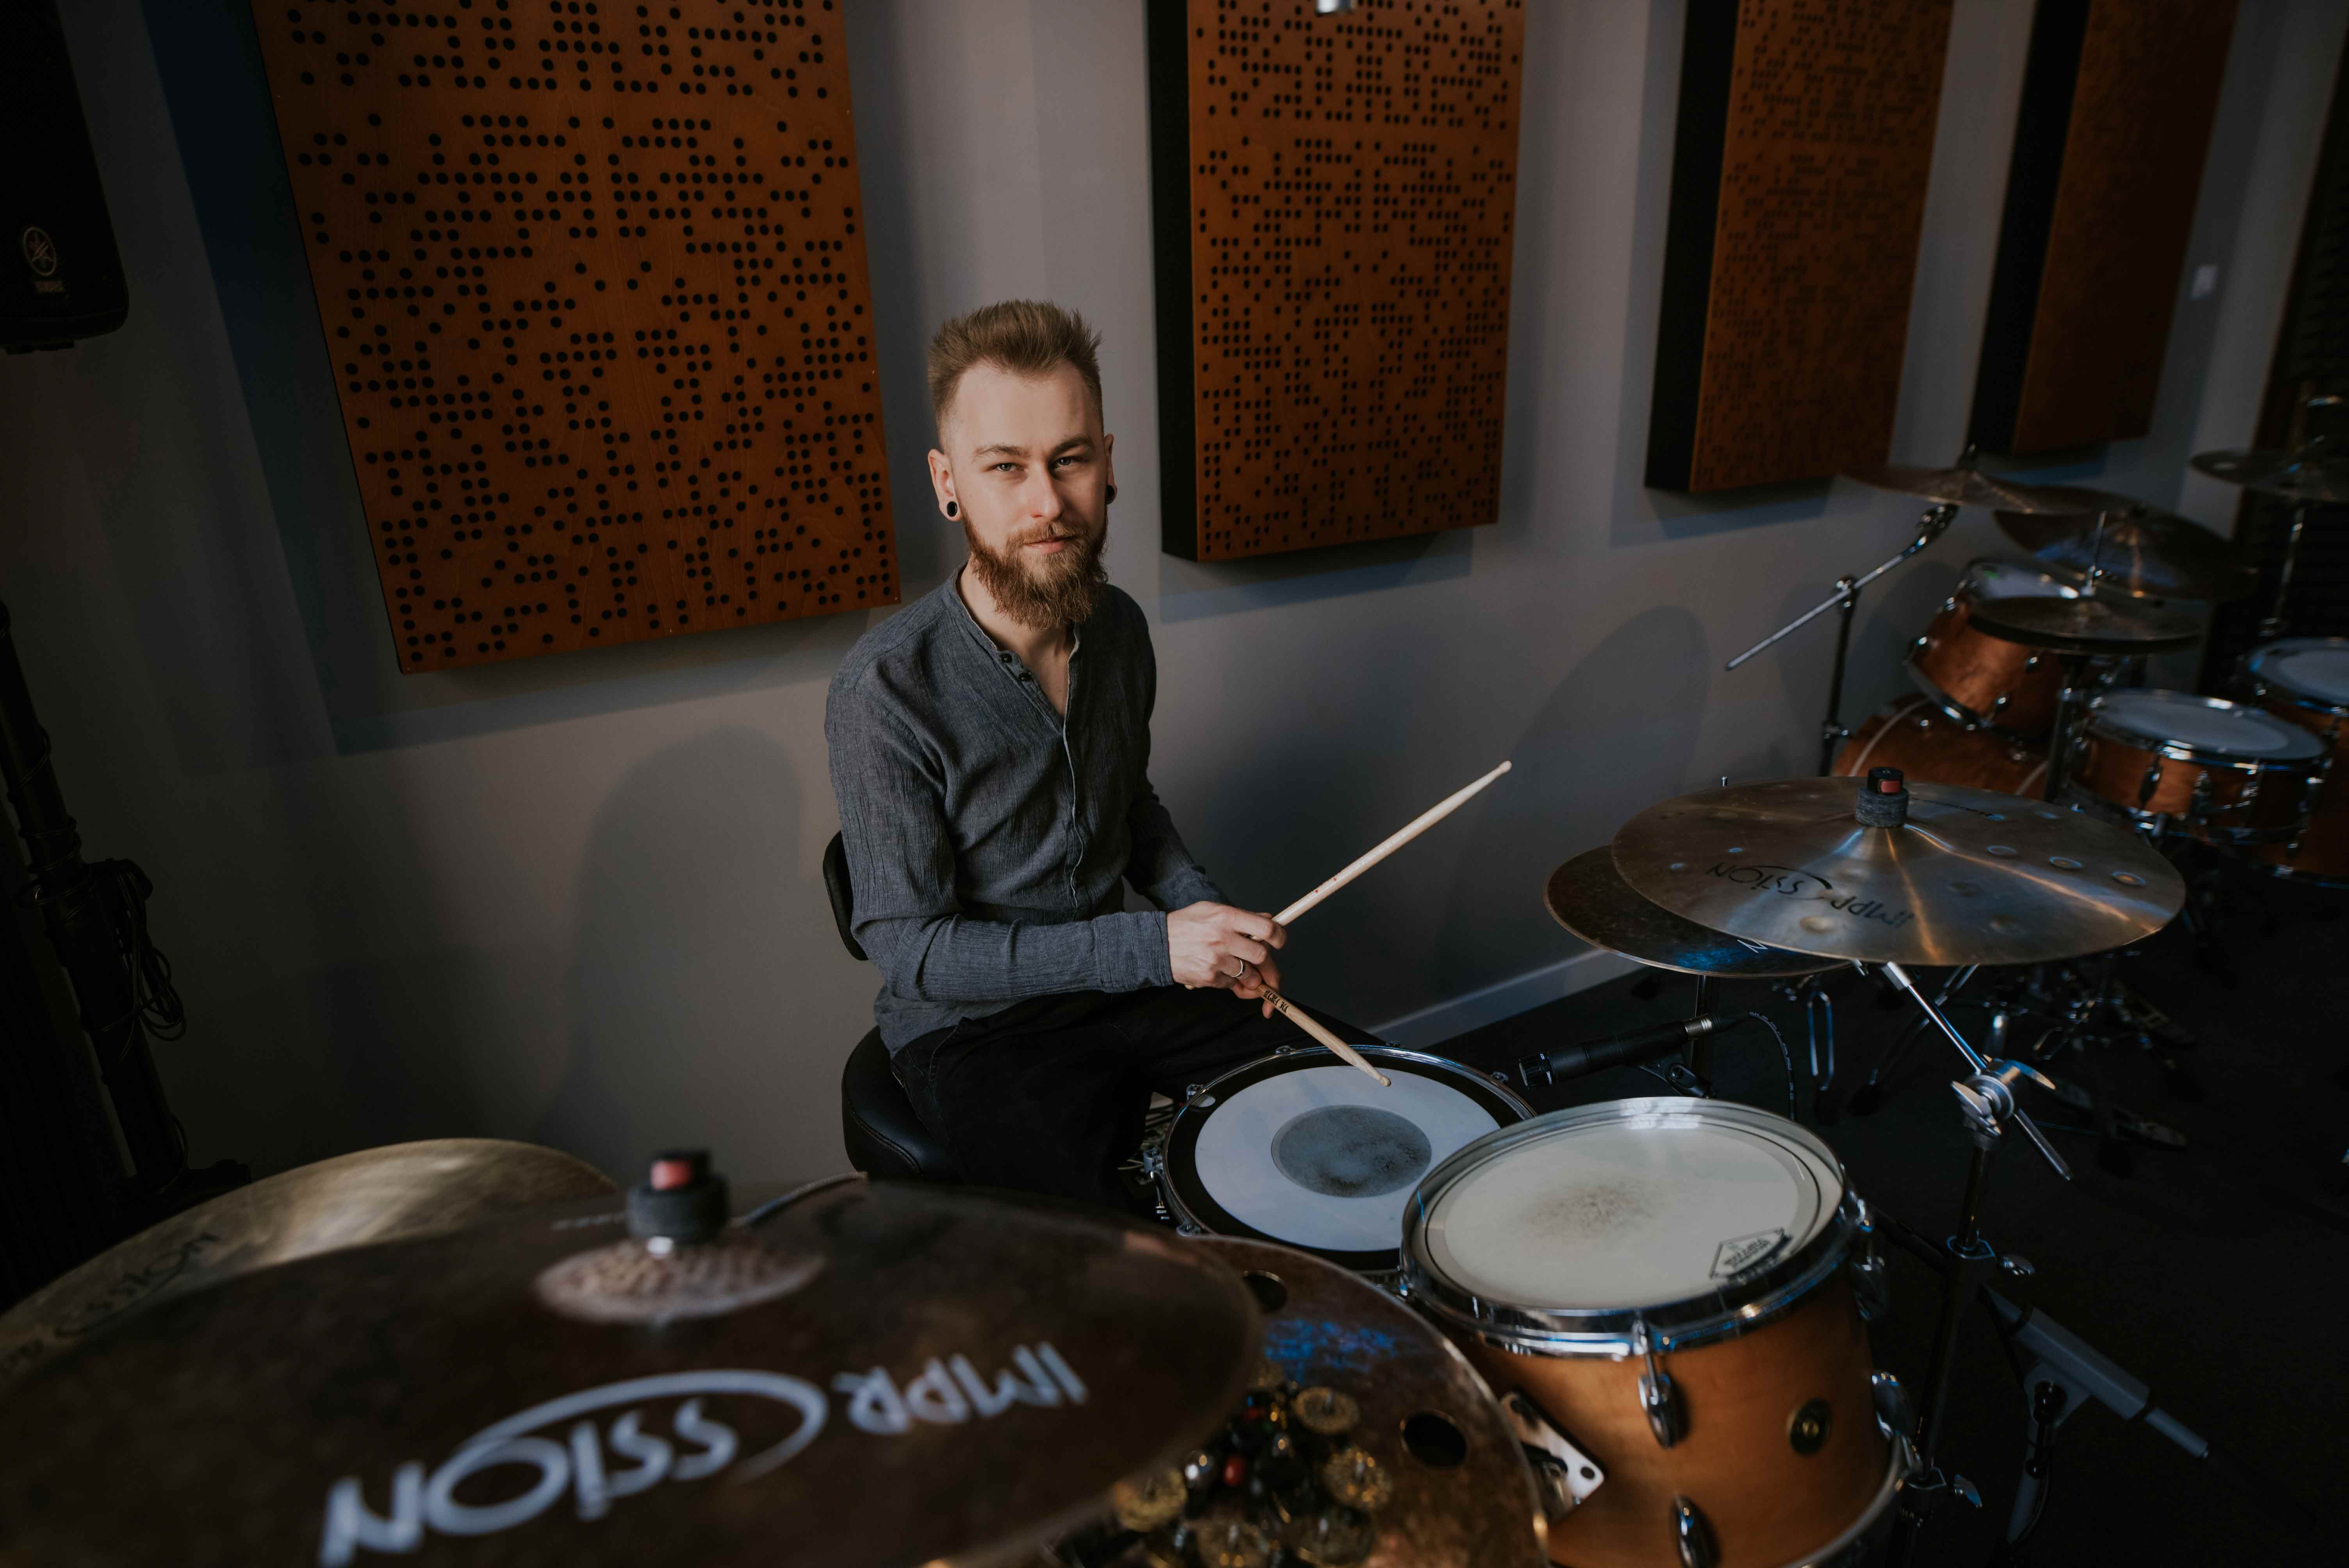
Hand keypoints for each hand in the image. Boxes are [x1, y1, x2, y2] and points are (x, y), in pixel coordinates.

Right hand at [1167, 902, 1285, 1011]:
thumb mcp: (1210, 910)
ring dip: (1249, 975)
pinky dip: (1229, 981)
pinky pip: (1231, 984)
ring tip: (1234, 965)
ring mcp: (1216, 961)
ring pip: (1250, 975)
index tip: (1279, 941)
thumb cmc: (1184, 925)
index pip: (1266, 929)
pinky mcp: (1209, 978)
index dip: (1279, 937)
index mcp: (1226, 917)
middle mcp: (1223, 939)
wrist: (1155, 945)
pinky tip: (1217, 970)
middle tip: (1264, 965)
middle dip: (1267, 964)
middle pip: (1262, 956)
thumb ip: (1241, 915)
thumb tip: (1268, 920)